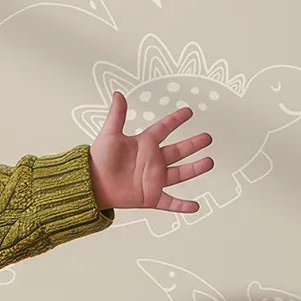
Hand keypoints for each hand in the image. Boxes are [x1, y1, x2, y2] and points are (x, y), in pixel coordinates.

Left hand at [89, 90, 212, 212]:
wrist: (91, 183)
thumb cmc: (98, 158)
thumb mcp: (109, 134)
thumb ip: (117, 115)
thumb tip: (118, 94)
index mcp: (143, 144)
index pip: (163, 128)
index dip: (175, 120)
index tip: (188, 111)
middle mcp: (152, 161)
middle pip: (178, 151)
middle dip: (193, 144)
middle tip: (207, 137)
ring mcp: (153, 179)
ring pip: (180, 173)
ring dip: (195, 169)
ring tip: (209, 162)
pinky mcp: (151, 197)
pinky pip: (170, 202)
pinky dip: (182, 206)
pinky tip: (195, 206)